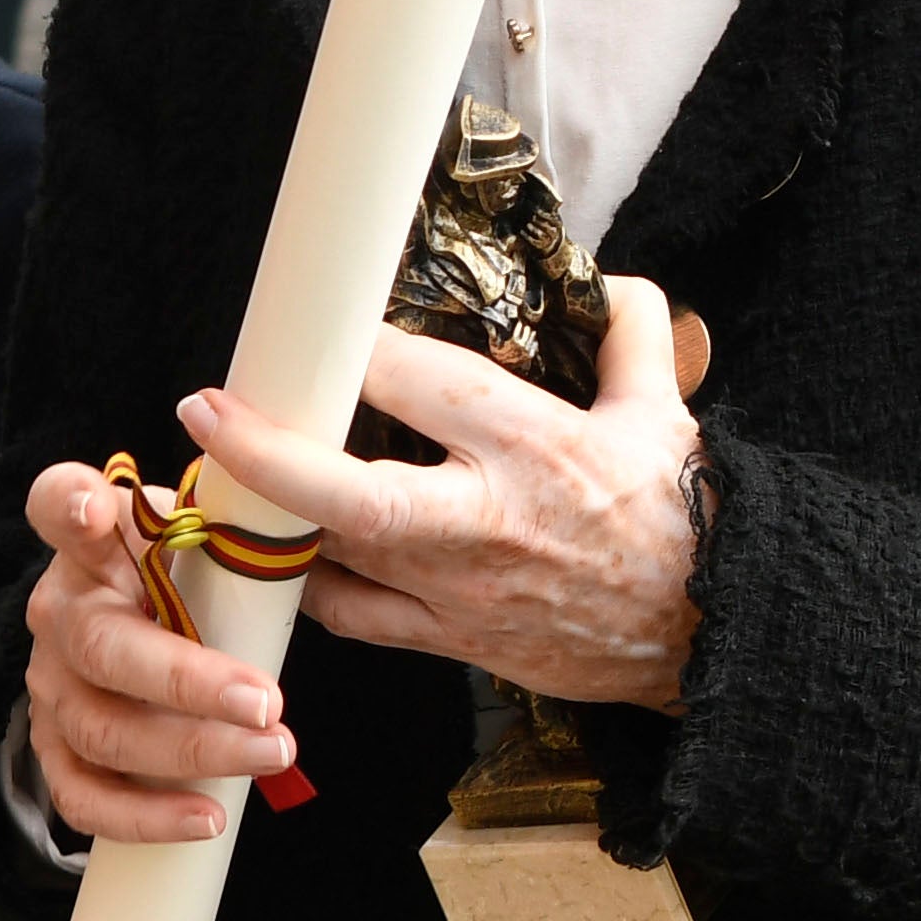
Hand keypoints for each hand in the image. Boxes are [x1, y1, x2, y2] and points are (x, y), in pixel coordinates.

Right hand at [14, 453, 300, 847]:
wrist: (154, 633)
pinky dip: (144, 816)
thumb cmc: (191, 578)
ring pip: (103, 730)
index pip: (56, 502)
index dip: (68, 504)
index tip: (93, 508)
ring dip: (192, 751)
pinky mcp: (55, 748)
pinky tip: (208, 817)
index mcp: (92, 540)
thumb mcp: (207, 534)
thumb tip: (298, 507)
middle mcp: (59, 610)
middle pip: (105, 647)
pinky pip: (82, 796)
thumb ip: (233, 520)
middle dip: (190, 682)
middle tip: (267, 703)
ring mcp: (50, 684)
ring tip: (272, 754)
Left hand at [179, 275, 710, 713]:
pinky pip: (356, 619)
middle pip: (357, 494)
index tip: (312, 320)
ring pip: (339, 558)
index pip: (423, 382)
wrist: (714, 638)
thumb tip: (608, 277)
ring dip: (272, 517)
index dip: (355, 350)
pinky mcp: (453, 643)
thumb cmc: (681, 521)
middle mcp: (486, 520)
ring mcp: (461, 591)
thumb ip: (633, 333)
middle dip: (271, 454)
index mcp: (536, 444)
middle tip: (206, 409)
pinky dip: (309, 584)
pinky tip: (278, 548)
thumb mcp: (665, 412)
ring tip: (220, 470)